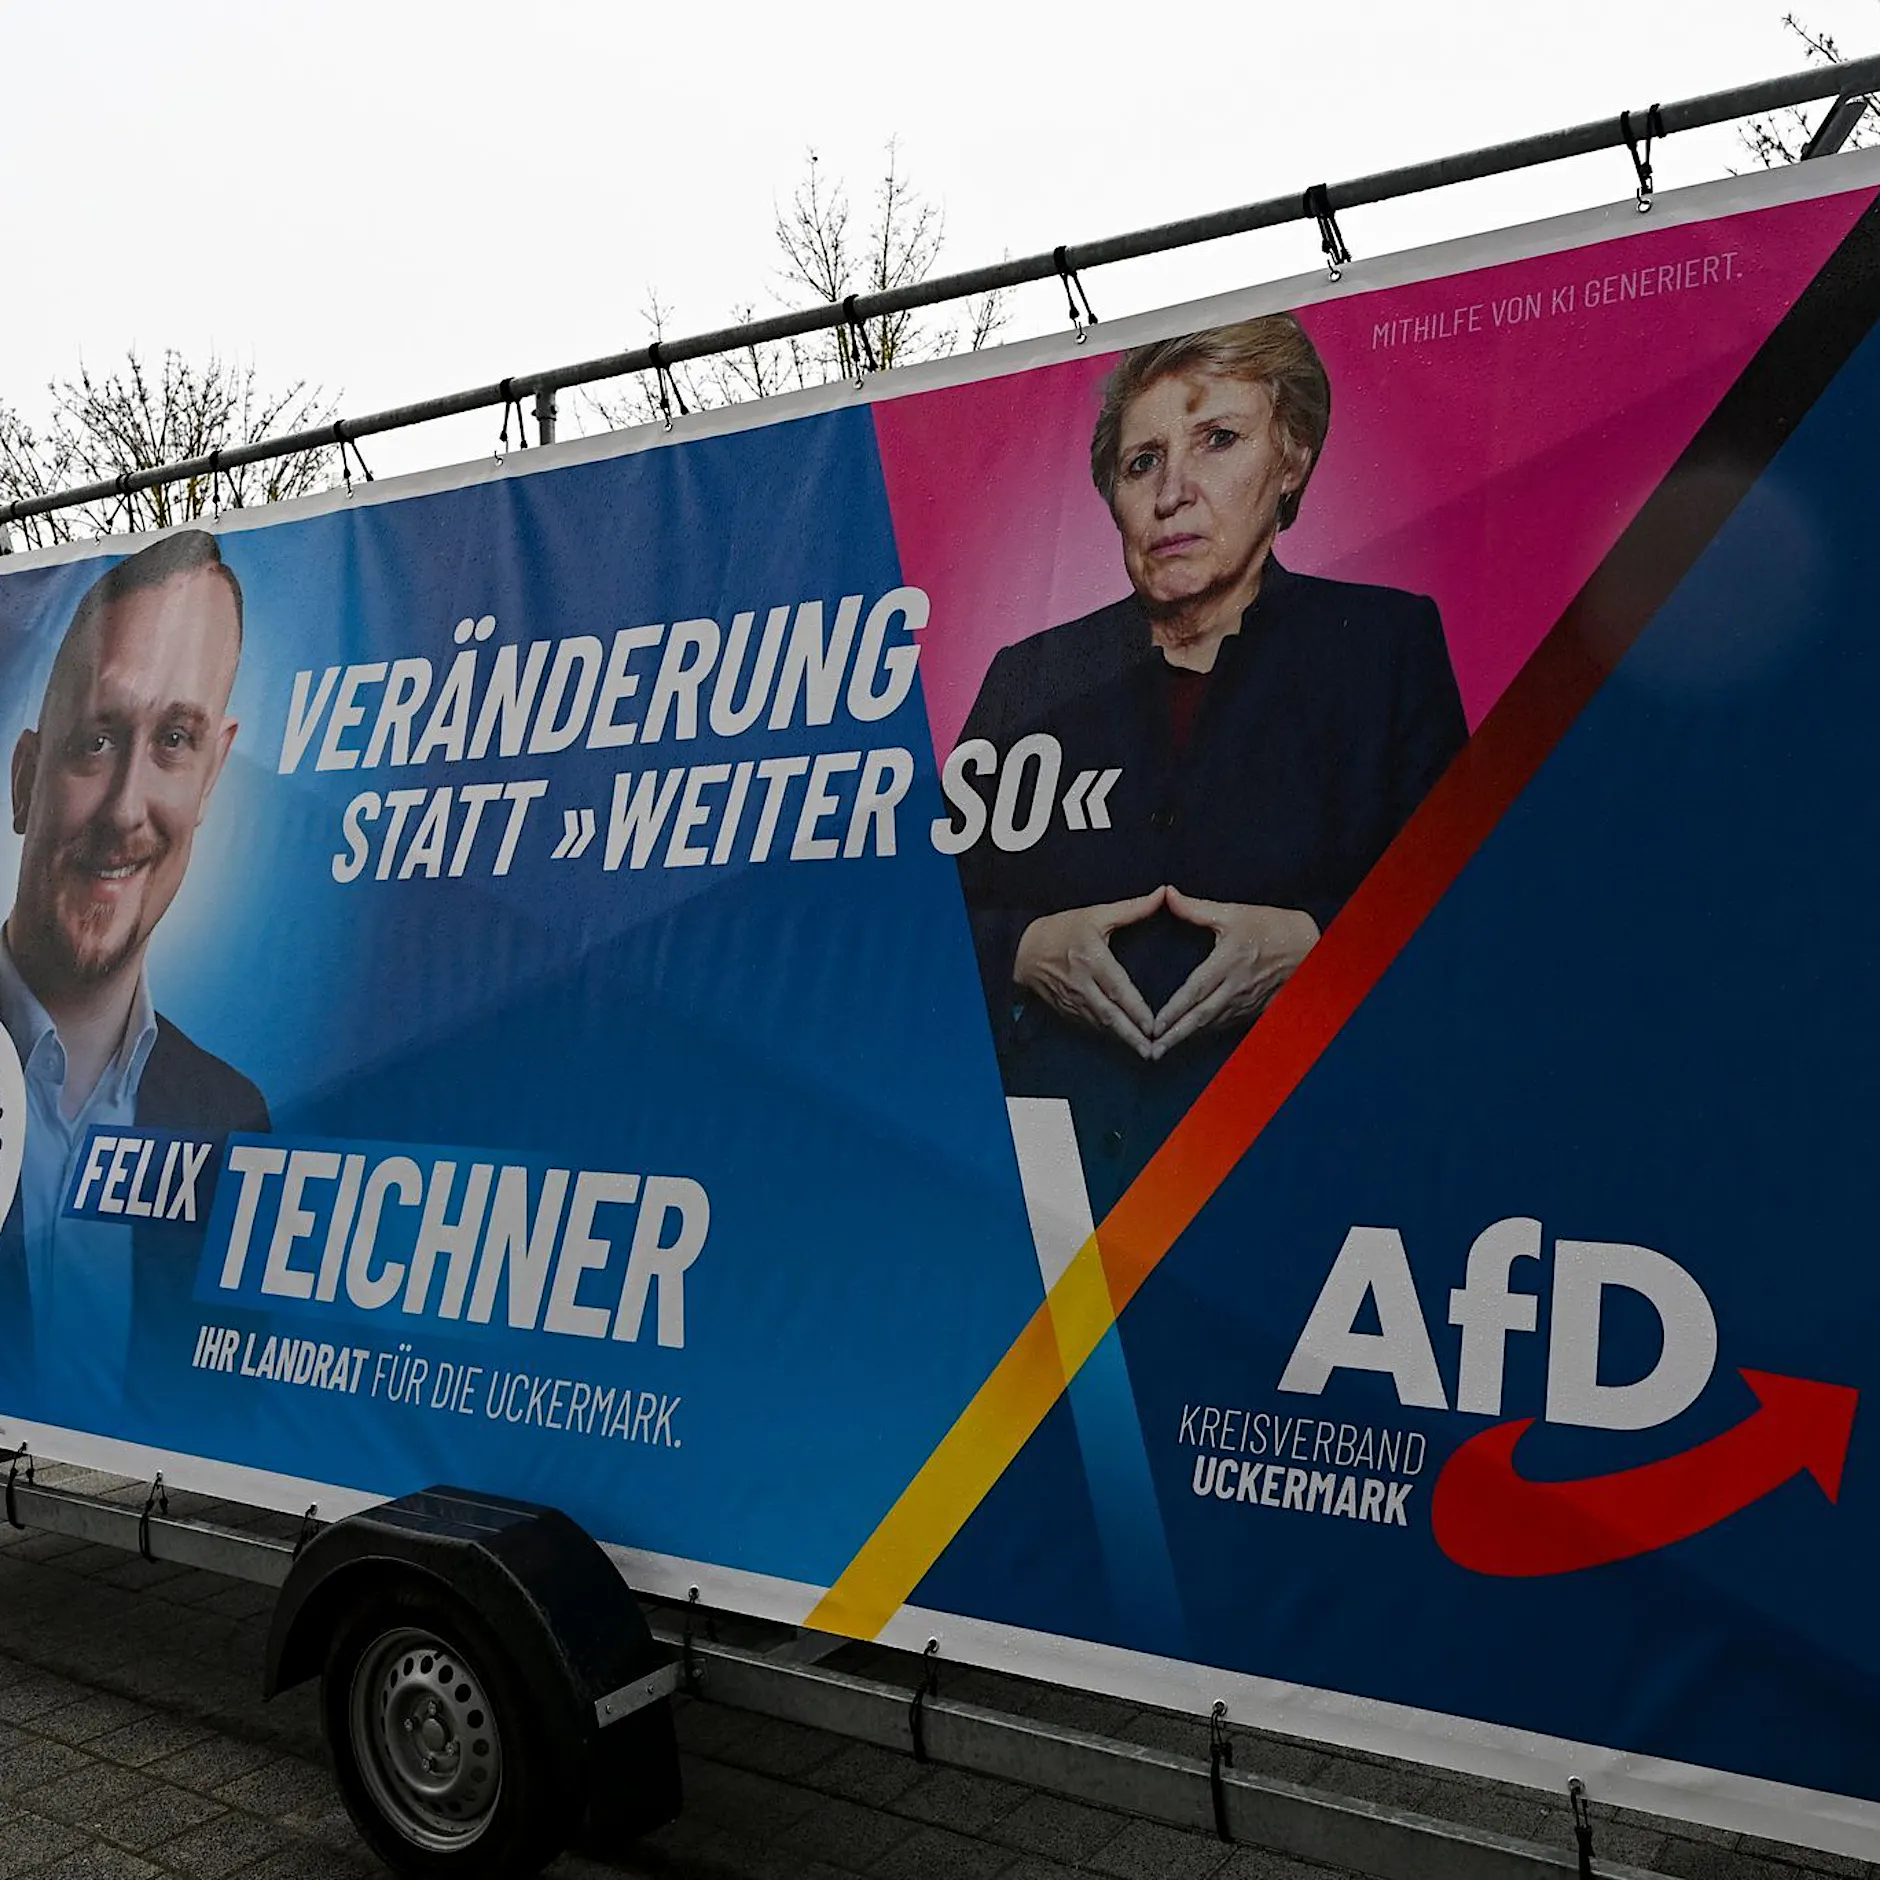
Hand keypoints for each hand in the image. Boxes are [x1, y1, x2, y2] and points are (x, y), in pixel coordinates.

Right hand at [1014, 887, 1166, 1059]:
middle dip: (1132, 1036)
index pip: (1117, 989)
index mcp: (1092, 959)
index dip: (1135, 1010)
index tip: (1153, 1026)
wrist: (1022, 950)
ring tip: (1145, 1052)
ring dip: (1122, 1040)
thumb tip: (1162, 895)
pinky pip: (1089, 1026)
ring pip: (1101, 1025)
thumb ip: (1132, 908)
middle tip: (1153, 1051)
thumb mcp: (1096, 914)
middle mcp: (1082, 984)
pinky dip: (1107, 1036)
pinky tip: (1123, 1043)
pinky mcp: (1066, 1010)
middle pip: (1110, 1016)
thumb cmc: (1062, 930)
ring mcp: (1072, 1000)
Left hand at [1151, 890, 1319, 1057]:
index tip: (1154, 1025)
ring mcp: (1247, 1001)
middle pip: (1201, 1016)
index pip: (1194, 992)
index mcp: (1227, 962)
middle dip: (1176, 1035)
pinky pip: (1228, 1023)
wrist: (1309, 945)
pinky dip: (1209, 1032)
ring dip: (1189, 1038)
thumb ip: (1196, 908)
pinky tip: (1193, 1038)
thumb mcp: (1233, 913)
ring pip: (1213, 1024)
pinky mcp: (1257, 1008)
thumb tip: (1167, 894)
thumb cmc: (1270, 926)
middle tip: (1153, 1050)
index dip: (1173, 1010)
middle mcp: (1236, 986)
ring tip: (1166, 1049)